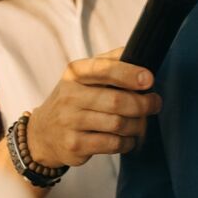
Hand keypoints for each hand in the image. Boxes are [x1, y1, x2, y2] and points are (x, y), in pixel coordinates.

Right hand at [24, 48, 161, 167]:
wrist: (42, 133)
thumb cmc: (73, 100)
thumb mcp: (82, 76)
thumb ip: (108, 62)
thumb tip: (138, 52)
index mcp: (74, 74)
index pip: (105, 70)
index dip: (130, 74)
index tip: (150, 80)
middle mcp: (69, 96)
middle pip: (117, 101)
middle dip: (143, 104)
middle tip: (154, 104)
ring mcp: (70, 122)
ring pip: (118, 124)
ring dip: (137, 125)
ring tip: (141, 123)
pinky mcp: (74, 145)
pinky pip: (112, 144)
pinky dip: (127, 142)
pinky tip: (128, 138)